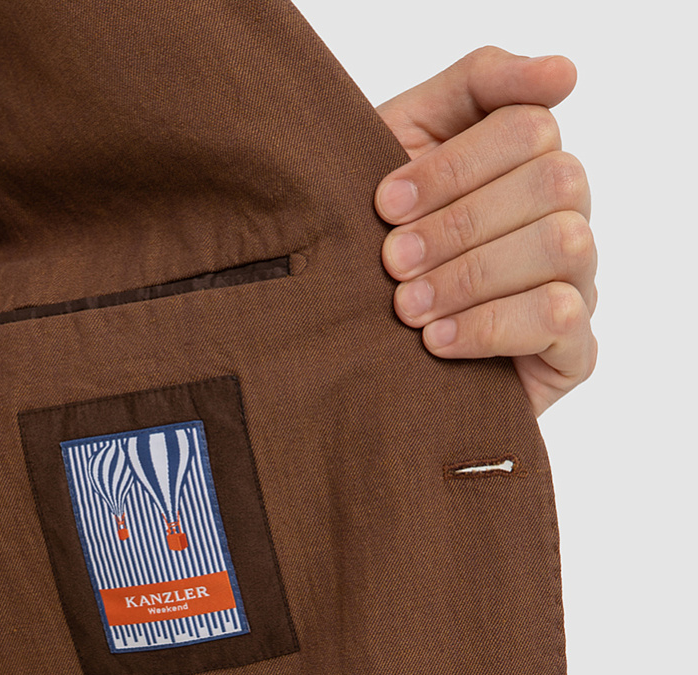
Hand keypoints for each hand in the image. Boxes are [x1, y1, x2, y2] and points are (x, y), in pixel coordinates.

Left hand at [373, 47, 597, 417]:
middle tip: (393, 262)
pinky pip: (562, 317)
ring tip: (408, 308)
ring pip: (565, 243)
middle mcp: (564, 214)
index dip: (454, 164)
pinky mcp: (574, 349)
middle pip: (556, 180)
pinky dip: (491, 325)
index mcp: (528, 161)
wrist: (349, 346)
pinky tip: (438, 341)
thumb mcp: (404, 142)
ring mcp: (577, 281)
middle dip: (460, 223)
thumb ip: (477, 84)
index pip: (529, 126)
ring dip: (474, 274)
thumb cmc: (376, 240)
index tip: (385, 202)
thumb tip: (564, 73)